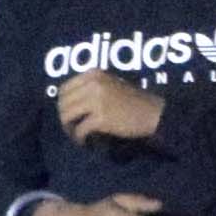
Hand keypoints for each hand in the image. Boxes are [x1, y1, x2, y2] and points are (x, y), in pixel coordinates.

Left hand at [51, 70, 167, 147]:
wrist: (152, 113)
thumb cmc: (132, 101)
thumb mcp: (110, 84)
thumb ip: (90, 88)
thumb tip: (66, 102)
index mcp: (93, 74)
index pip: (64, 88)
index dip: (63, 104)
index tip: (69, 115)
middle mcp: (93, 84)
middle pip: (63, 103)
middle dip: (65, 118)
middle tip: (71, 128)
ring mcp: (97, 100)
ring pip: (67, 116)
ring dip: (69, 128)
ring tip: (77, 135)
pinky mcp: (101, 118)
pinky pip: (80, 129)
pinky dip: (80, 138)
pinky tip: (85, 142)